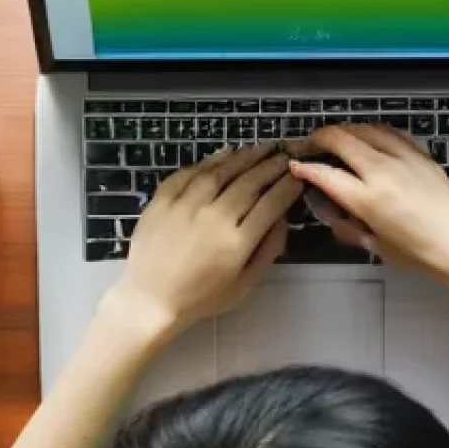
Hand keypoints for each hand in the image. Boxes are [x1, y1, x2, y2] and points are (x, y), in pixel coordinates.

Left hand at [110, 145, 302, 338]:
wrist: (150, 299)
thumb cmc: (201, 297)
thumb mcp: (244, 284)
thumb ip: (268, 250)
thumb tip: (283, 217)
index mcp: (236, 242)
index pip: (272, 203)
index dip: (288, 185)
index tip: (297, 175)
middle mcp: (213, 217)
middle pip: (250, 182)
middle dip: (272, 165)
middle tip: (284, 154)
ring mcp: (185, 205)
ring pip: (221, 171)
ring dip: (244, 156)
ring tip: (260, 148)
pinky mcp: (162, 200)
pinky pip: (190, 172)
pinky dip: (210, 160)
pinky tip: (225, 154)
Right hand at [290, 125, 448, 288]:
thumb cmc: (417, 253)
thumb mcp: (375, 246)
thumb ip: (348, 226)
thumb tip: (331, 211)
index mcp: (369, 199)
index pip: (326, 175)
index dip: (305, 168)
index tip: (295, 165)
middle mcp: (383, 172)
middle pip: (342, 140)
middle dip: (319, 138)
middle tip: (308, 143)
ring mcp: (405, 158)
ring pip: (366, 129)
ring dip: (345, 130)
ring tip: (335, 137)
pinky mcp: (422, 155)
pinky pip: (391, 133)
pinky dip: (373, 131)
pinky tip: (368, 137)